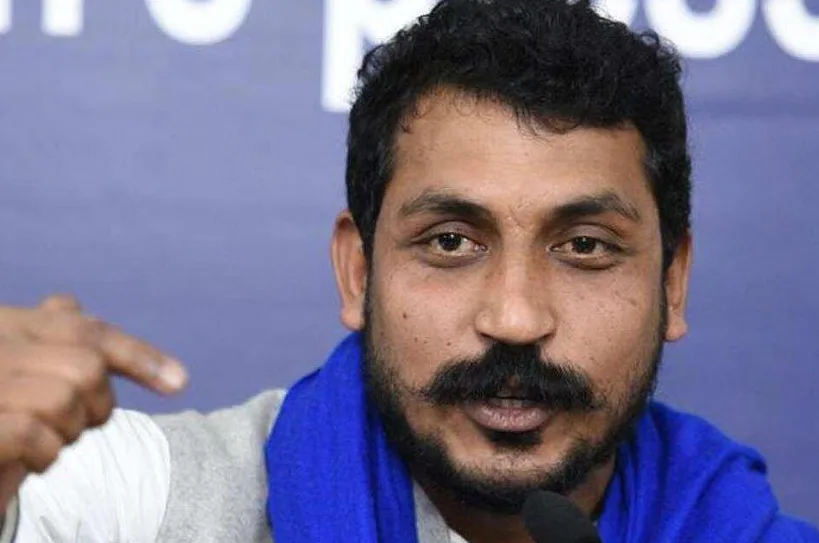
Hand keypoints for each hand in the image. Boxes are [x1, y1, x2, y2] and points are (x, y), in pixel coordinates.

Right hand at [0, 294, 186, 510]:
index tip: (179, 382)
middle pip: (87, 367)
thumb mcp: (18, 370)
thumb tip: (66, 304)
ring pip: (64, 400)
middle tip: (73, 425)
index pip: (85, 331)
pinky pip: (35, 435)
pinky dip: (45, 455)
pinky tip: (29, 460)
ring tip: (43, 440)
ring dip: (67, 433)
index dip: (137, 355)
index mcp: (2, 323)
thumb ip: (44, 338)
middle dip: (95, 405)